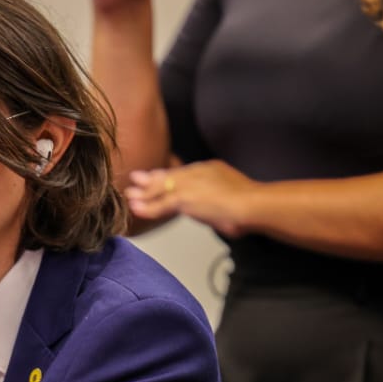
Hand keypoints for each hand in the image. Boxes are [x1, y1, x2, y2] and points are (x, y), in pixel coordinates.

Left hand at [126, 161, 257, 237]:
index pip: (183, 172)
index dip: (168, 176)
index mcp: (209, 168)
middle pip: (168, 176)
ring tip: (129, 196)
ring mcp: (189, 185)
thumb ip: (221, 198)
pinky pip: (160, 205)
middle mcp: (197, 173)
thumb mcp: (234, 196)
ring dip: (143, 194)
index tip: (155, 176)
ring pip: (160, 189)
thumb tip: (221, 213)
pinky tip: (136, 210)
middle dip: (151, 180)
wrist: (253, 204)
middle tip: (134, 179)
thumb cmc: (250, 205)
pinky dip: (147, 208)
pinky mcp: (183, 198)